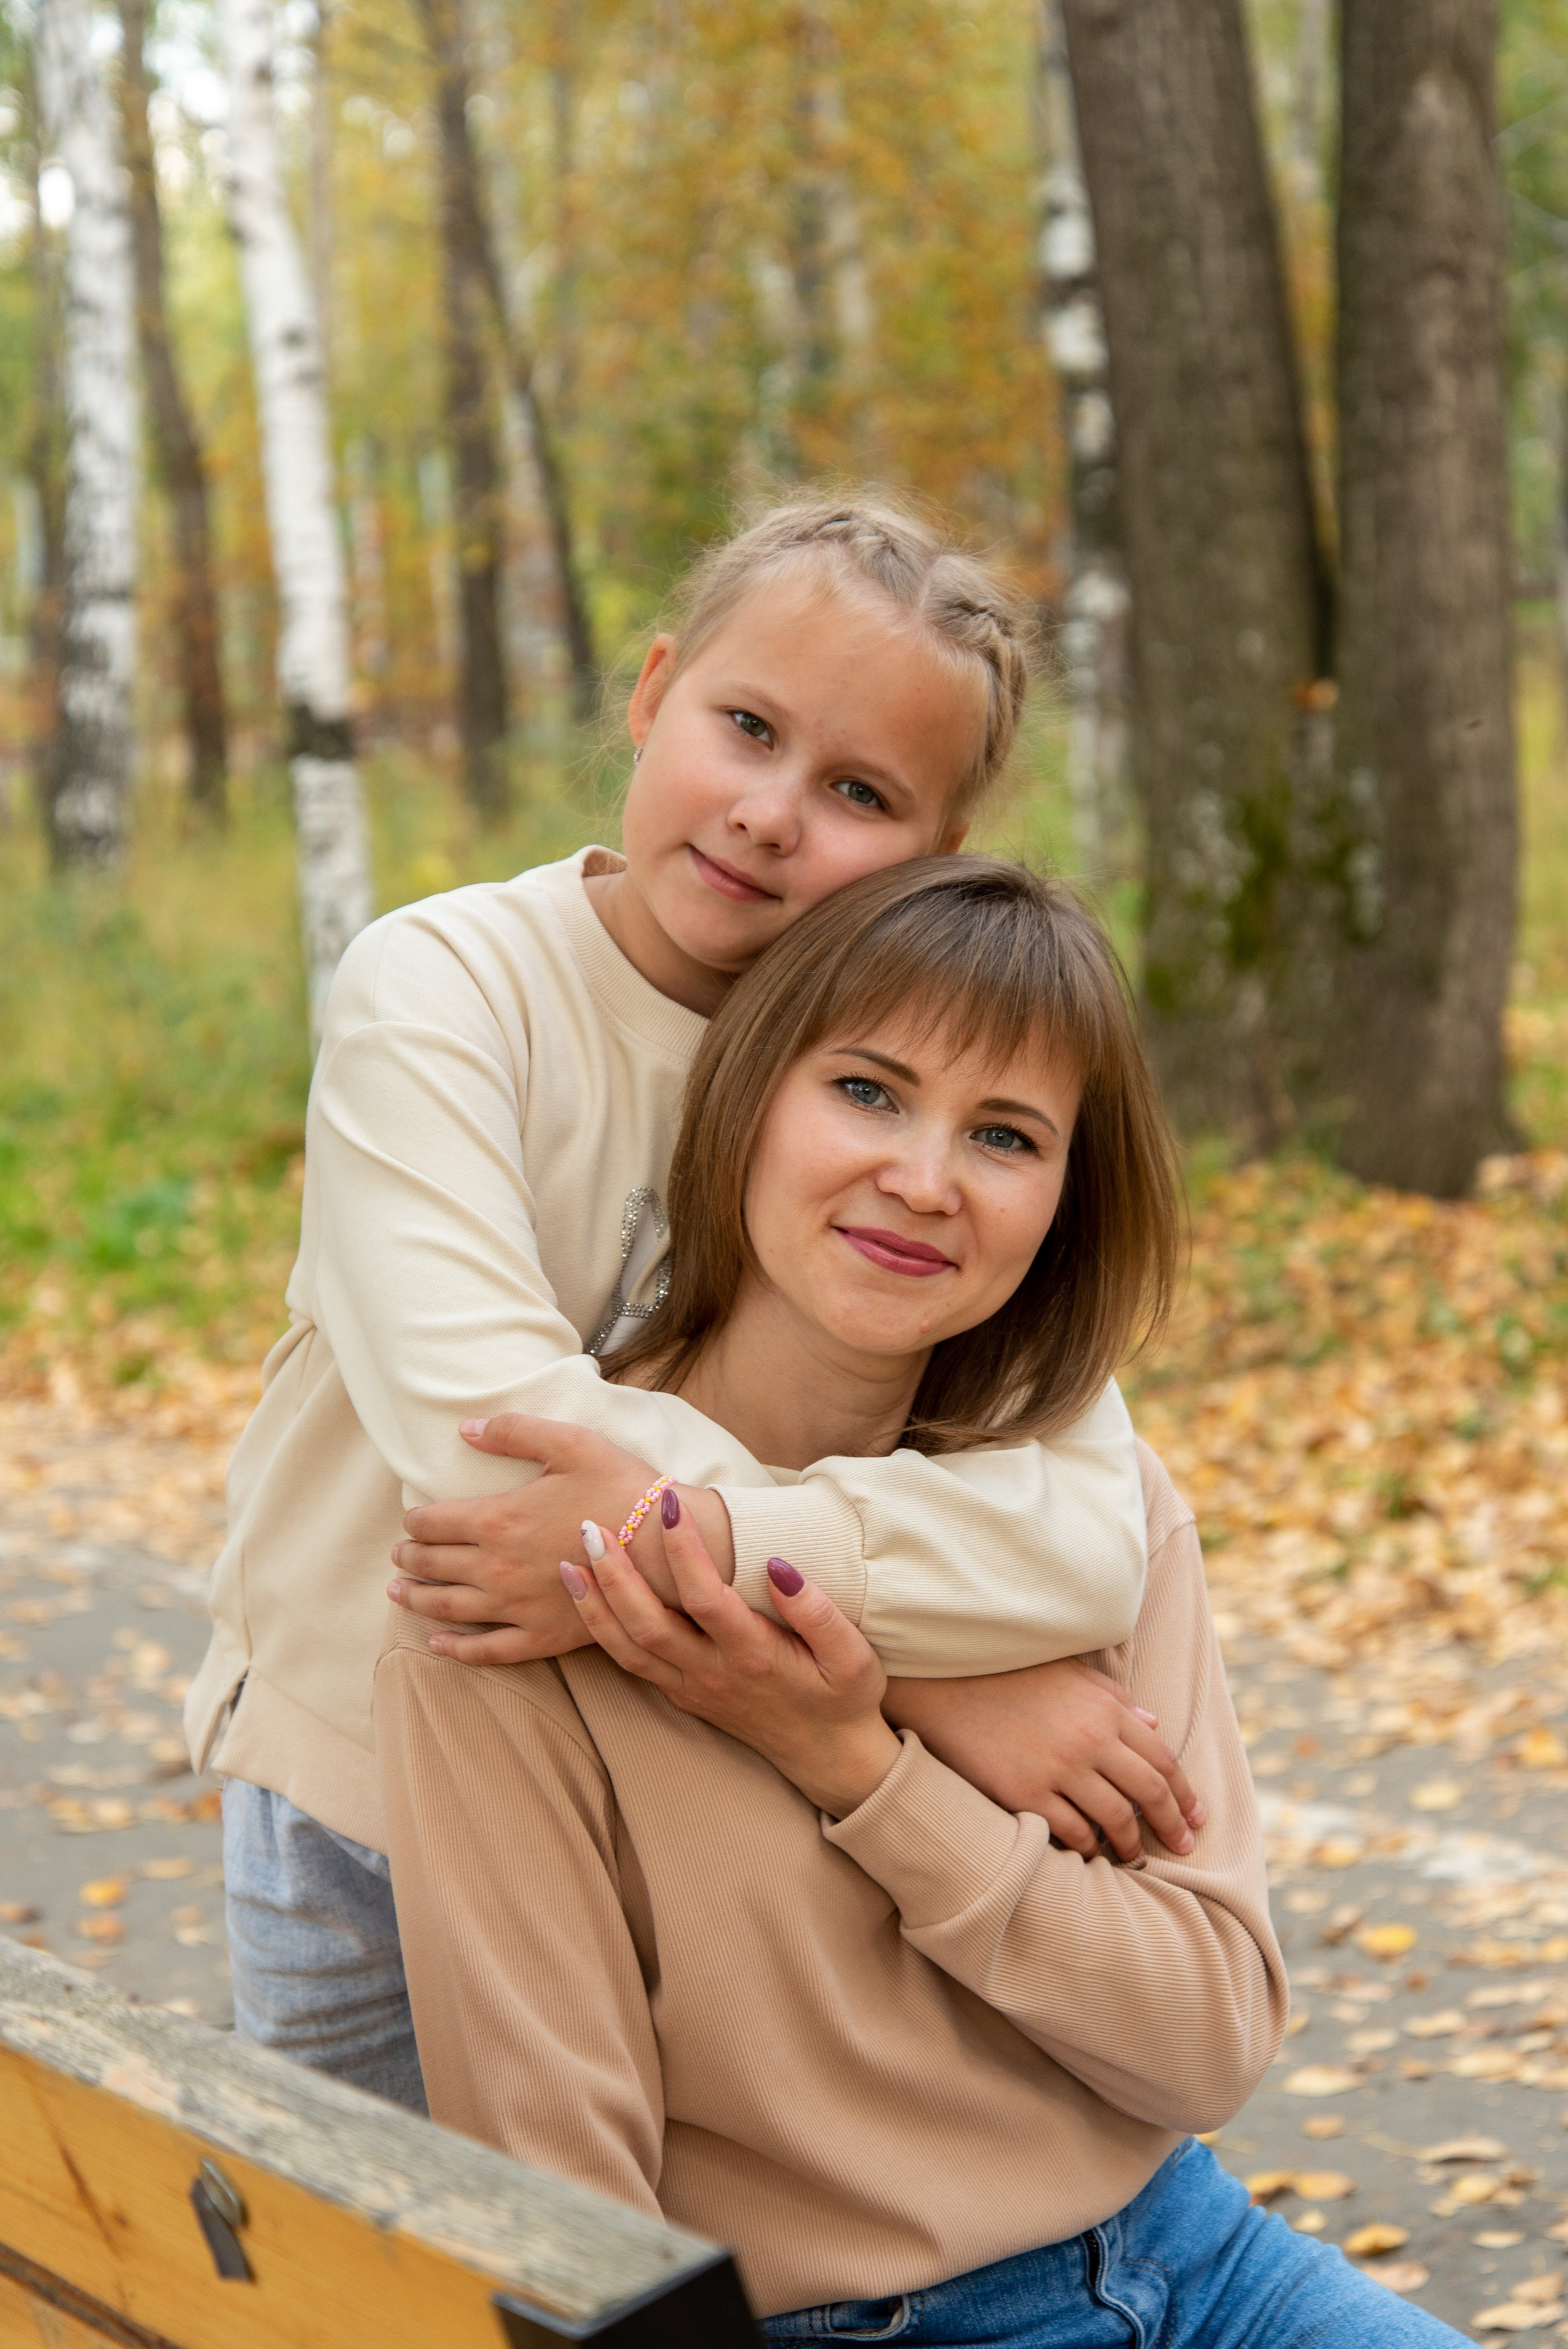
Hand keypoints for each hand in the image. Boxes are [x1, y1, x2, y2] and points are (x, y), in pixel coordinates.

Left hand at [388, 1414, 664, 1665]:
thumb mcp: (570, 1442)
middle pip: (433, 1564)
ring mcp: (515, 1607)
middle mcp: (495, 1568)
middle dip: (411, 1557)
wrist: (666, 1547)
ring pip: (447, 1607)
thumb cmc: (621, 1487)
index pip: (433, 1522)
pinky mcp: (540, 1637)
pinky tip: (437, 1644)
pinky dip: (456, 1649)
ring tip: (399, 1592)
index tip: (412, 1521)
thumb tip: (464, 1429)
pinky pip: (486, 1649)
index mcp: (497, 1519)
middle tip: (400, 1554)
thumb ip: (514, 1432)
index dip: (415, 1521)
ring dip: (416, 1599)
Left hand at [561, 1496, 900, 1817]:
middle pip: (649, 1624)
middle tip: (591, 1526)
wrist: (829, 1757)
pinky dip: (602, 1631)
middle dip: (615, 1574)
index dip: (684, 1549)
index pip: (707, 1597)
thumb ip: (817, 1612)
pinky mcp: (681, 1696)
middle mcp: (713, 1675)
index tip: (671, 1503)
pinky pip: (631, 1665)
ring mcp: (692, 1689)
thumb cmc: (844, 1699)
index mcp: (756, 1657)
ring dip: (594, 1605)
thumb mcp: (853, 1658)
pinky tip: (586, 1600)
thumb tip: (778, 1566)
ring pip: (628, 1649)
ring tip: (568, 1561)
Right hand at [883, 1660, 1206, 1862]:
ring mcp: (1058, 1768)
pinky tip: (1090, 1852)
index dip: (1185, 1793)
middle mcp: (1090, 1739)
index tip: (1197, 1817)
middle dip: (1172, 1825)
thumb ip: (1117, 1699)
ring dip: (1130, 1844)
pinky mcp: (1025, 1793)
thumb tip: (1155, 1727)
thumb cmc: (1011, 1675)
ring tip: (1134, 1857)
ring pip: (1115, 1819)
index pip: (1162, 1759)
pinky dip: (1088, 1847)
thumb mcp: (1071, 1675)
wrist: (947, 1681)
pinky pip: (1071, 1832)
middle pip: (1149, 1793)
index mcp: (1106, 1708)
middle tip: (1183, 1848)